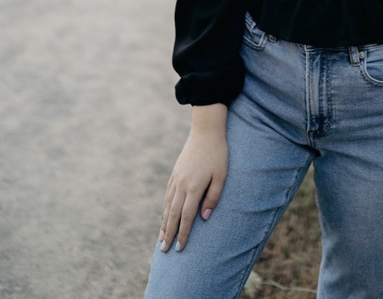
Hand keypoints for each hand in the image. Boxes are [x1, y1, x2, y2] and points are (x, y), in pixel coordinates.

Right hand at [159, 104, 227, 252]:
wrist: (206, 131)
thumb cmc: (218, 153)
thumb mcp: (221, 176)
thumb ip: (213, 198)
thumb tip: (204, 218)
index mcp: (193, 187)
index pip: (186, 217)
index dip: (183, 234)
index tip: (180, 248)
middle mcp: (181, 184)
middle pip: (173, 214)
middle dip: (168, 233)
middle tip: (163, 250)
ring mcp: (176, 178)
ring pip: (167, 205)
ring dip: (164, 223)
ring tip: (161, 237)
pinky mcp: (175, 172)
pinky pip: (167, 194)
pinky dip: (164, 208)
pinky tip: (164, 215)